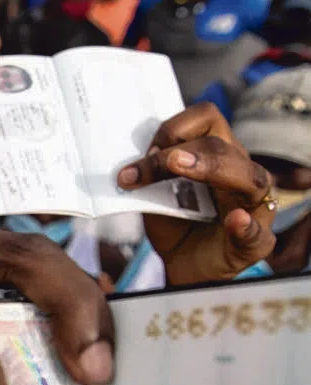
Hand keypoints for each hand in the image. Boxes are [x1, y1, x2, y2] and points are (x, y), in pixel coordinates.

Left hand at [117, 102, 277, 284]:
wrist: (182, 265)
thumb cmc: (174, 223)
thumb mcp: (155, 195)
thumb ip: (150, 174)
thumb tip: (127, 162)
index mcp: (218, 155)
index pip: (207, 119)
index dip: (175, 128)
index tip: (147, 150)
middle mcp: (241, 173)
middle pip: (222, 147)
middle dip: (178, 153)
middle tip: (148, 164)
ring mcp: (254, 207)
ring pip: (251, 178)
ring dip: (212, 169)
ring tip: (179, 168)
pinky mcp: (254, 242)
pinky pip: (257, 232)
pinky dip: (247, 225)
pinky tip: (235, 220)